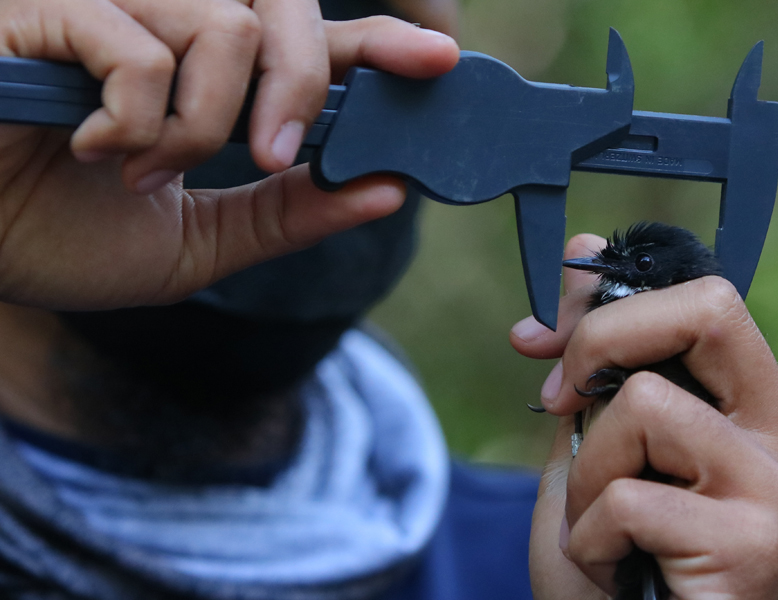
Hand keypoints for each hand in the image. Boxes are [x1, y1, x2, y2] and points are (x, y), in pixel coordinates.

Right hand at [0, 1, 458, 309]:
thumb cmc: (65, 239)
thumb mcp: (203, 244)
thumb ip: (289, 215)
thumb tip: (385, 191)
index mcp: (205, 80)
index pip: (310, 43)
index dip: (377, 44)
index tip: (438, 58)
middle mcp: (164, 27)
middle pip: (282, 10)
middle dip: (295, 84)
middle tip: (266, 154)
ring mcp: (107, 9)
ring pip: (222, 28)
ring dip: (200, 123)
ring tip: (143, 169)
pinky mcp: (46, 10)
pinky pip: (140, 48)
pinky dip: (137, 119)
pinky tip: (95, 148)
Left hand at [511, 234, 777, 598]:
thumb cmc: (614, 558)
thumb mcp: (590, 443)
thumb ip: (593, 360)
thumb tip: (581, 249)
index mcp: (743, 408)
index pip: (703, 300)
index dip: (608, 305)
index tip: (544, 345)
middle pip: (708, 307)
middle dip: (603, 339)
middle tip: (562, 403)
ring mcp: (777, 490)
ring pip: (644, 404)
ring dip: (586, 475)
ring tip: (602, 527)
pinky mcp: (755, 545)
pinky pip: (629, 498)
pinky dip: (589, 536)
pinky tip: (615, 568)